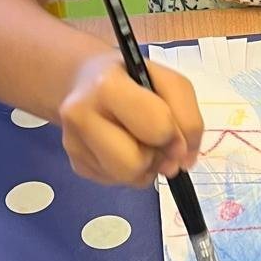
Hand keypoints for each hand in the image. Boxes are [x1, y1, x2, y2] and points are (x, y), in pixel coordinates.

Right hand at [58, 50, 203, 186]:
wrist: (87, 80)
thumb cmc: (134, 79)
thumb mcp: (170, 82)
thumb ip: (187, 118)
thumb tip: (182, 161)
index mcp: (107, 86)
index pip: (155, 129)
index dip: (174, 135)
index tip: (175, 130)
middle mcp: (80, 115)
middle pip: (134, 164)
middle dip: (155, 156)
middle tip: (156, 140)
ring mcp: (73, 143)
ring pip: (126, 178)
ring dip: (145, 166)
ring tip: (140, 142)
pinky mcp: (76, 164)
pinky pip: (117, 181)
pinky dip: (130, 170)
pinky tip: (123, 146)